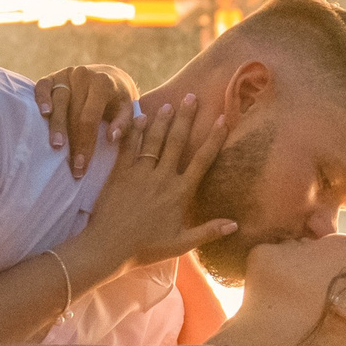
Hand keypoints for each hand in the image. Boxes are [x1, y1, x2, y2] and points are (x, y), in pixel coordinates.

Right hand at [32, 63, 141, 177]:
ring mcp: (67, 74)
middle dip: (72, 141)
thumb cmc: (119, 101)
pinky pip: (43, 86)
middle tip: (70, 166)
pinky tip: (43, 115)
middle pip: (74, 112)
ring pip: (58, 100)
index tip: (82, 166)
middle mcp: (84, 75)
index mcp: (103, 83)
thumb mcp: (128, 110)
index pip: (91, 117)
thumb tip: (111, 138)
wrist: (109, 78)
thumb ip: (124, 123)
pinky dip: (41, 99)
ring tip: (56, 145)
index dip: (86, 143)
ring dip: (56, 124)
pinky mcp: (53, 76)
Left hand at [74, 92, 236, 276]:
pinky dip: (134, 131)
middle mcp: (162, 178)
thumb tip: (235, 225)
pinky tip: (139, 117)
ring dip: (162, 120)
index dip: (214, 138)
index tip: (222, 120)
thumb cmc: (146, 248)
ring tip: (170, 105)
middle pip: (177, 141)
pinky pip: (129, 147)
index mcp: (180, 193)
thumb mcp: (181, 244)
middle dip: (186, 118)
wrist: (109, 247)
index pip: (202, 160)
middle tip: (192, 97)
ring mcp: (140, 174)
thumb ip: (208, 231)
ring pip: (154, 140)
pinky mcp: (120, 174)